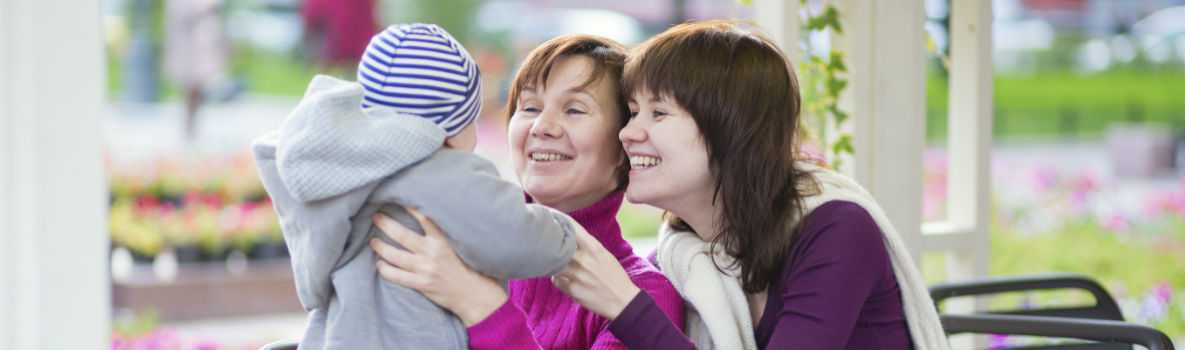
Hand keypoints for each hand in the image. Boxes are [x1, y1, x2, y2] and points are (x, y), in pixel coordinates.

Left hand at [370, 208, 506, 325]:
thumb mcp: (452, 246)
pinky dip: (385, 269)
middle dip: (386, 224)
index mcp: (441, 240)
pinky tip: (380, 264)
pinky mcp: (420, 283)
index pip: (424, 219)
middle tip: (376, 217)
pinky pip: (396, 276)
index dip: (410, 208)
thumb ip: (436, 235)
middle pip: (402, 235)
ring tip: (373, 241)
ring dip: (380, 247)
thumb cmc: (458, 266)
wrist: (468, 291)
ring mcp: (425, 269)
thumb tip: (420, 218)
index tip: (398, 200)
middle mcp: (432, 253)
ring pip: (395, 256)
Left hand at [551, 226, 640, 319]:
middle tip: (544, 241)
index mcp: (594, 247)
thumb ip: (587, 245)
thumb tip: (569, 237)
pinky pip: (555, 280)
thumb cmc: (614, 276)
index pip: (571, 227)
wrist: (622, 301)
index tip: (550, 216)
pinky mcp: (572, 290)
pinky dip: (558, 279)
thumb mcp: (604, 255)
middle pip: (557, 244)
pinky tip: (566, 280)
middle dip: (550, 242)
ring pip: (552, 263)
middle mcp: (583, 259)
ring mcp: (576, 275)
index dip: (558, 220)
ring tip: (556, 264)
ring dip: (553, 263)